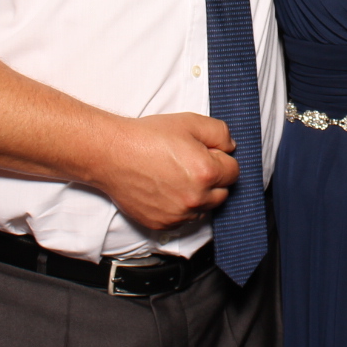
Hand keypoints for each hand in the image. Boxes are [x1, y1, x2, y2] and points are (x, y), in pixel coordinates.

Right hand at [98, 112, 241, 231]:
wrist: (113, 154)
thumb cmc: (148, 137)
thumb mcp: (190, 122)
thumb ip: (220, 133)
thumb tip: (230, 148)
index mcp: (206, 173)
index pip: (234, 171)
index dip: (220, 158)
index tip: (204, 153)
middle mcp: (195, 199)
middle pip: (222, 193)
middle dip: (213, 179)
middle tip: (190, 164)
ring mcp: (178, 215)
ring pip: (203, 208)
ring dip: (198, 196)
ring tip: (176, 176)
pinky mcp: (162, 224)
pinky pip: (183, 219)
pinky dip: (180, 207)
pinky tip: (166, 189)